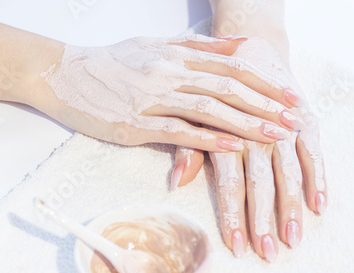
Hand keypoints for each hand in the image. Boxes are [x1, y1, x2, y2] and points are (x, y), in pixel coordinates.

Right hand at [37, 33, 303, 150]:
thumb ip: (193, 47)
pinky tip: (231, 146)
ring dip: (244, 123)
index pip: (229, 66)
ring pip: (207, 109)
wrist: (62, 74)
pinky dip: (207, 139)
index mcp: (173, 54)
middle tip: (292, 119)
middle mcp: (166, 73)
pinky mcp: (133, 124)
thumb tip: (233, 49)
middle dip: (263, 105)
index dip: (262, 80)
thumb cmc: (107, 62)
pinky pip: (177, 131)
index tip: (287, 94)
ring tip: (272, 135)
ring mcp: (150, 99)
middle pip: (225, 88)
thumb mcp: (152, 45)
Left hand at [171, 38, 325, 260]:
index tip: (236, 248)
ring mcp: (283, 127)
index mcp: (225, 137)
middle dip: (265, 221)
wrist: (249, 52)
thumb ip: (189, 149)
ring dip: (293, 207)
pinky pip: (314, 152)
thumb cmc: (214, 93)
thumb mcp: (194, 117)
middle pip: (261, 184)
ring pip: (289, 172)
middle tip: (269, 254)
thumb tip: (175, 182)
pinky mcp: (305, 119)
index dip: (234, 217)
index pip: (230, 185)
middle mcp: (254, 135)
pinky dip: (319, 178)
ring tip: (294, 238)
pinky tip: (321, 205)